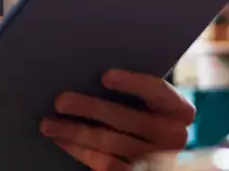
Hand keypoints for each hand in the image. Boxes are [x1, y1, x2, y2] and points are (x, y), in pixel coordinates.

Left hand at [40, 70, 194, 170]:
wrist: (148, 147)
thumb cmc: (138, 110)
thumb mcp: (144, 99)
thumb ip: (129, 88)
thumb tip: (87, 67)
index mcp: (180, 110)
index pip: (158, 91)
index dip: (132, 83)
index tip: (105, 76)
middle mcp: (174, 137)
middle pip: (127, 119)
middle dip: (90, 109)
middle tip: (60, 100)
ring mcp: (156, 159)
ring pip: (110, 143)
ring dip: (75, 132)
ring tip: (48, 123)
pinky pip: (104, 163)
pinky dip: (78, 150)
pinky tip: (61, 138)